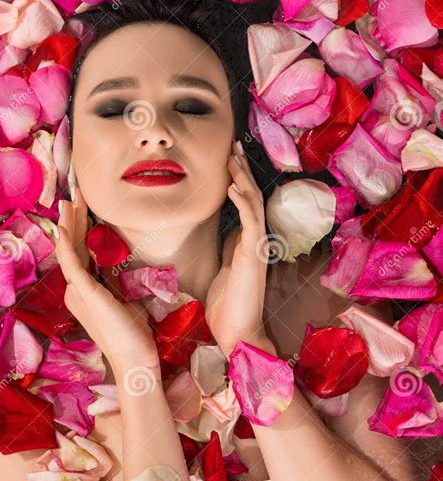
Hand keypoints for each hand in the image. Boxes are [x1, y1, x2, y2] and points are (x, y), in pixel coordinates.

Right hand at [55, 187, 159, 369]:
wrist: (135, 360)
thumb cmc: (134, 336)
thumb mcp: (124, 300)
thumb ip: (116, 282)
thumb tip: (117, 265)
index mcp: (84, 292)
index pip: (80, 254)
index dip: (80, 231)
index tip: (84, 211)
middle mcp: (75, 291)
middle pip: (73, 248)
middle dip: (73, 220)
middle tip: (73, 195)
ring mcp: (77, 292)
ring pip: (69, 251)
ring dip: (68, 224)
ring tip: (68, 201)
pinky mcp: (85, 293)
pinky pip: (71, 263)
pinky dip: (66, 243)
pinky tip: (63, 225)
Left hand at [205, 141, 274, 359]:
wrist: (238, 334)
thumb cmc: (228, 309)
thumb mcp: (223, 272)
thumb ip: (226, 253)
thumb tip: (223, 236)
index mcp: (246, 245)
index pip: (245, 205)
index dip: (238, 182)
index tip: (228, 161)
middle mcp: (255, 242)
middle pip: (251, 198)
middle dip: (241, 171)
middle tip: (233, 147)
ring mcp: (257, 248)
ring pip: (253, 205)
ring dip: (243, 180)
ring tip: (233, 157)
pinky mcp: (254, 256)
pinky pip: (251, 223)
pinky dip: (243, 203)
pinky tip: (232, 186)